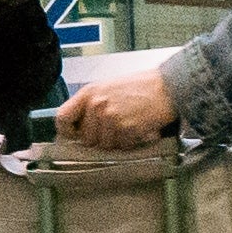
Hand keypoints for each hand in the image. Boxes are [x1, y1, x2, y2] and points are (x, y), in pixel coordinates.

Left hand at [57, 65, 180, 150]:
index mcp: (89, 93)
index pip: (63, 117)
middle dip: (100, 139)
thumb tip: (80, 125)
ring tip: (129, 125)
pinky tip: (139, 128)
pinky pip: (122, 146)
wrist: (168, 86)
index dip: (67, 131)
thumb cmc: (142, 86)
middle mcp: (97, 105)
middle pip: (86, 138)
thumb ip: (92, 105)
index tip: (75, 136)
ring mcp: (111, 117)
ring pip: (105, 145)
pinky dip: (131, 142)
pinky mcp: (126, 128)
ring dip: (117, 141)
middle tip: (116, 128)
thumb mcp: (109, 88)